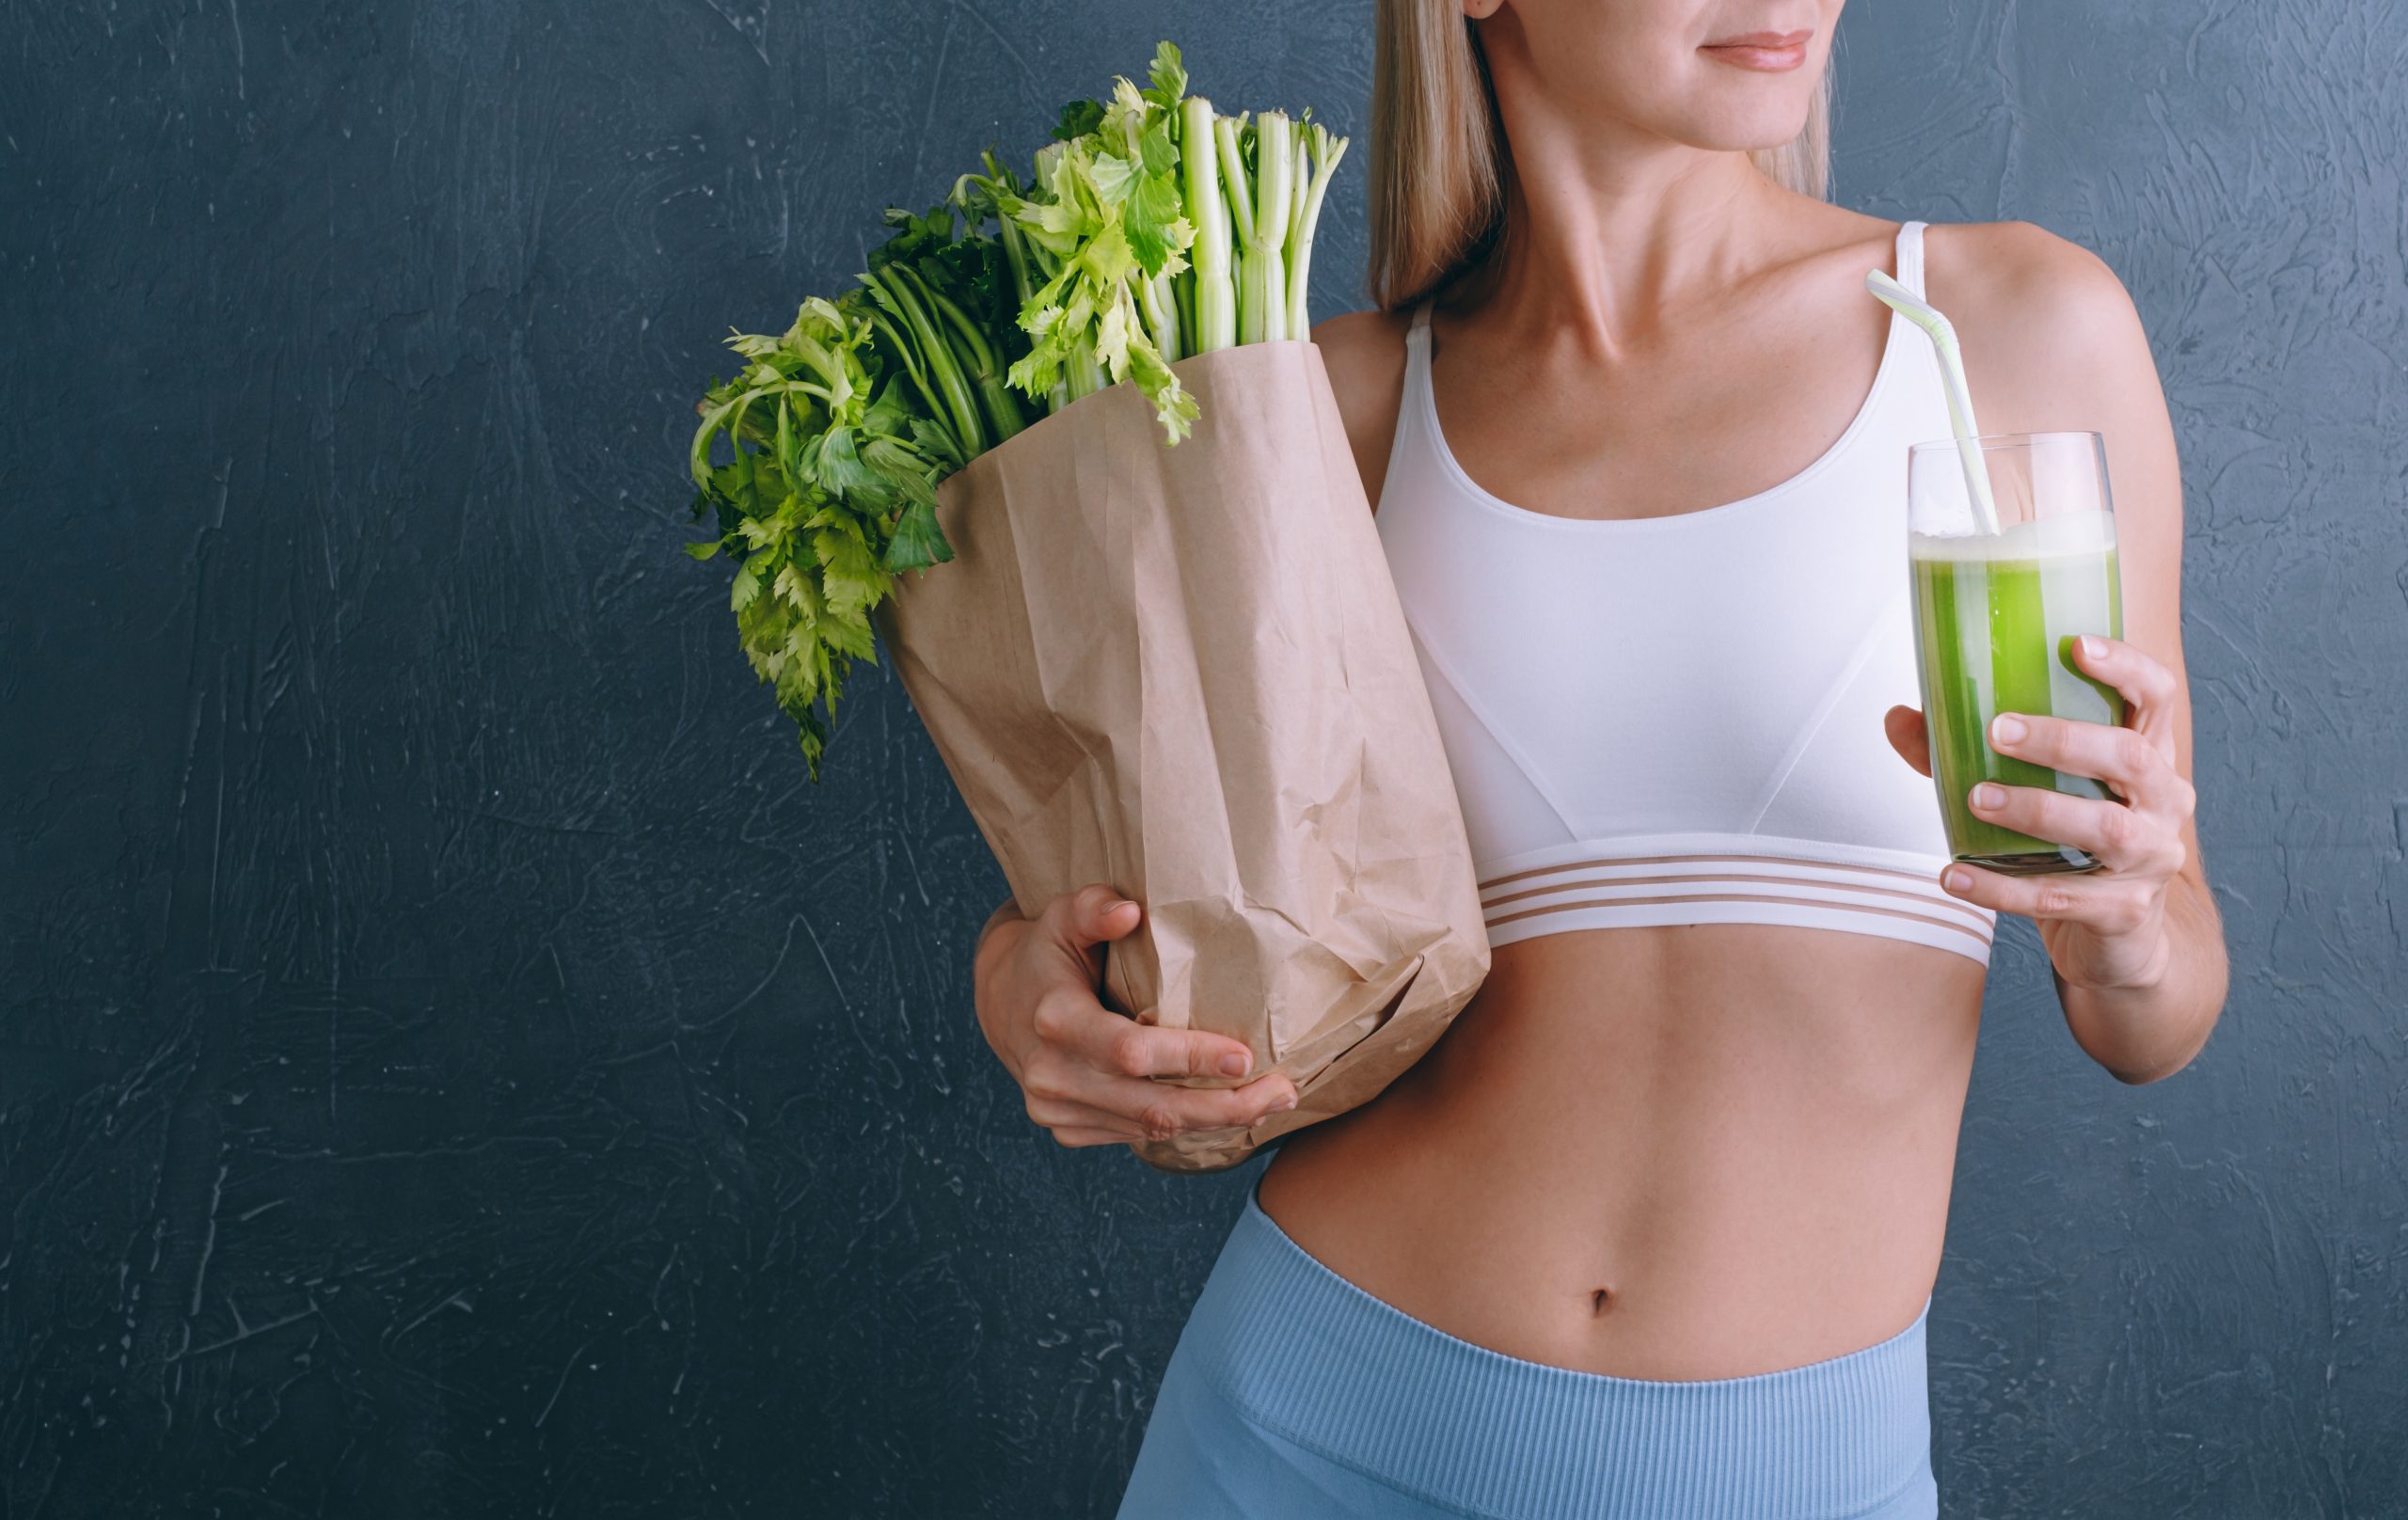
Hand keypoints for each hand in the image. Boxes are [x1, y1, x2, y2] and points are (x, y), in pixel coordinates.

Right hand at [972, 884, 1299, 1146]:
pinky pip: (1137, 1136)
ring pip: (1150, 1130)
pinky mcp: (1068, 1129)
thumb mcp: (1062, 915)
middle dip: (1224, 1107)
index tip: (1245, 1056)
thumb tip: (1128, 911)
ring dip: (1214, 1121)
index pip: (1131, 1052)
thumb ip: (1093, 907)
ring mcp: (1057, 1110)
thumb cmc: (1047, 951)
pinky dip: (1184, 1126)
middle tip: (1283, 1093)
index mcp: (1055, 1020)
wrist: (1000, 1001)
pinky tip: (1222, 1111)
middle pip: (1152, 1108)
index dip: (1190, 1059)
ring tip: (1269, 1103)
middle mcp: (1053, 1075)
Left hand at [1884, 634, 2194, 991]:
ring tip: (1976, 799)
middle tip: (1998, 731)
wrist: (2121, 941)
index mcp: (2148, 756)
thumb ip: (1970, 753)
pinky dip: (2001, 888)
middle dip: (2063, 740)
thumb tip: (1899, 717)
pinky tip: (1955, 875)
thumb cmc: (2076, 847)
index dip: (2124, 667)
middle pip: (2130, 757)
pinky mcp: (2125, 912)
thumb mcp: (2037, 791)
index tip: (2075, 646)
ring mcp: (2151, 859)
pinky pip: (2060, 897)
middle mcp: (2163, 802)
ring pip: (2105, 829)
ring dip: (2036, 809)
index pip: (2156, 697)